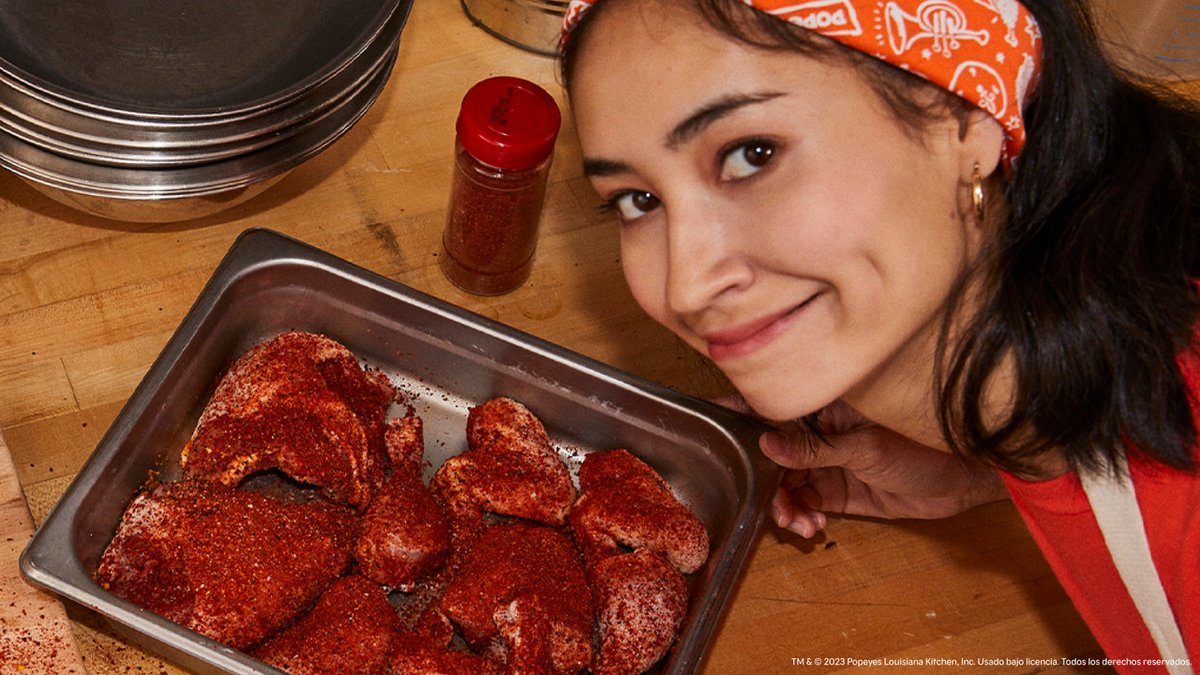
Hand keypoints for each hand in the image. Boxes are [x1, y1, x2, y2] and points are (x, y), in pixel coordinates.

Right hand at [756, 401, 1007, 537]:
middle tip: (770, 506)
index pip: (774, 405)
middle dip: (766, 482)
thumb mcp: (864, 448)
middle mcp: (821, 432)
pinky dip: (803, 516)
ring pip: (786, 483)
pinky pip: (806, 502)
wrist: (963, 482)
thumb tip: (766, 445)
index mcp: (826, 408)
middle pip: (772, 454)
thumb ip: (814, 450)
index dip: (741, 413)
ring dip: (786, 506)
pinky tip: (814, 527)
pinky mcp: (839, 490)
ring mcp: (829, 462)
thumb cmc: (922, 449)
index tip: (710, 423)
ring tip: (800, 524)